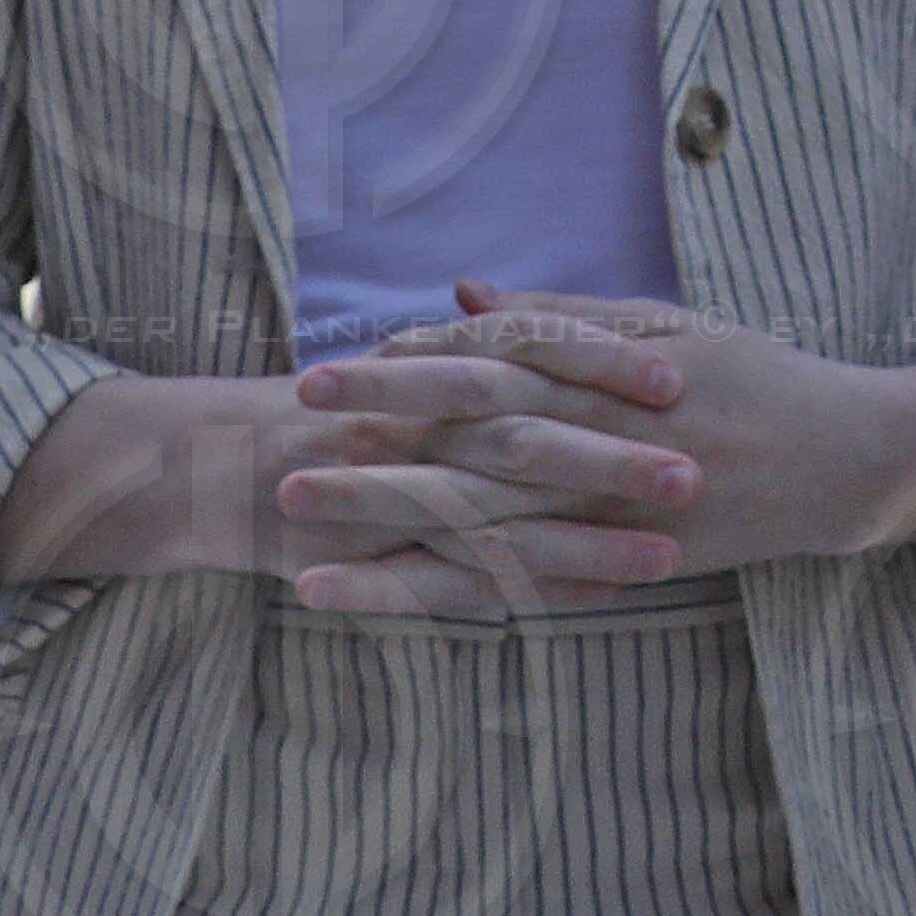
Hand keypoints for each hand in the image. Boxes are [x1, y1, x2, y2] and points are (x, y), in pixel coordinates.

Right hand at [0, 369, 684, 605]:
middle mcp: (420, 431)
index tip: (678, 375)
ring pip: (503, 524)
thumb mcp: (415, 362)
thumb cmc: (341, 408)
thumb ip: (488, 339)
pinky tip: (595, 603)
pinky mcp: (384, 560)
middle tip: (695, 473)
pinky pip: (465, 583)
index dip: (604, 362)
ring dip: (588, 543)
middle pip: (528, 442)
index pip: (532, 355)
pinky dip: (530, 592)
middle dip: (612, 460)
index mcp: (438, 373)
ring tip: (668, 558)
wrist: (220, 466)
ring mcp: (400, 501)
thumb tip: (562, 312)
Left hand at [284, 287, 915, 614]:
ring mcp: (609, 513)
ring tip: (298, 523)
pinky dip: (432, 588)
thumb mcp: (673, 328)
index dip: (416, 364)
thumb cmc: (760, 380)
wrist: (847, 462)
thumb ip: (568, 317)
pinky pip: (508, 583)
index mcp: (611, 376)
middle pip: (475, 440)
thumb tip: (466, 294)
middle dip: (380, 434)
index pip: (497, 366)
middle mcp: (604, 445)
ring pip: (480, 521)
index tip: (338, 361)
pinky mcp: (617, 566)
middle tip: (291, 428)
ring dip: (384, 522)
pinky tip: (367, 595)